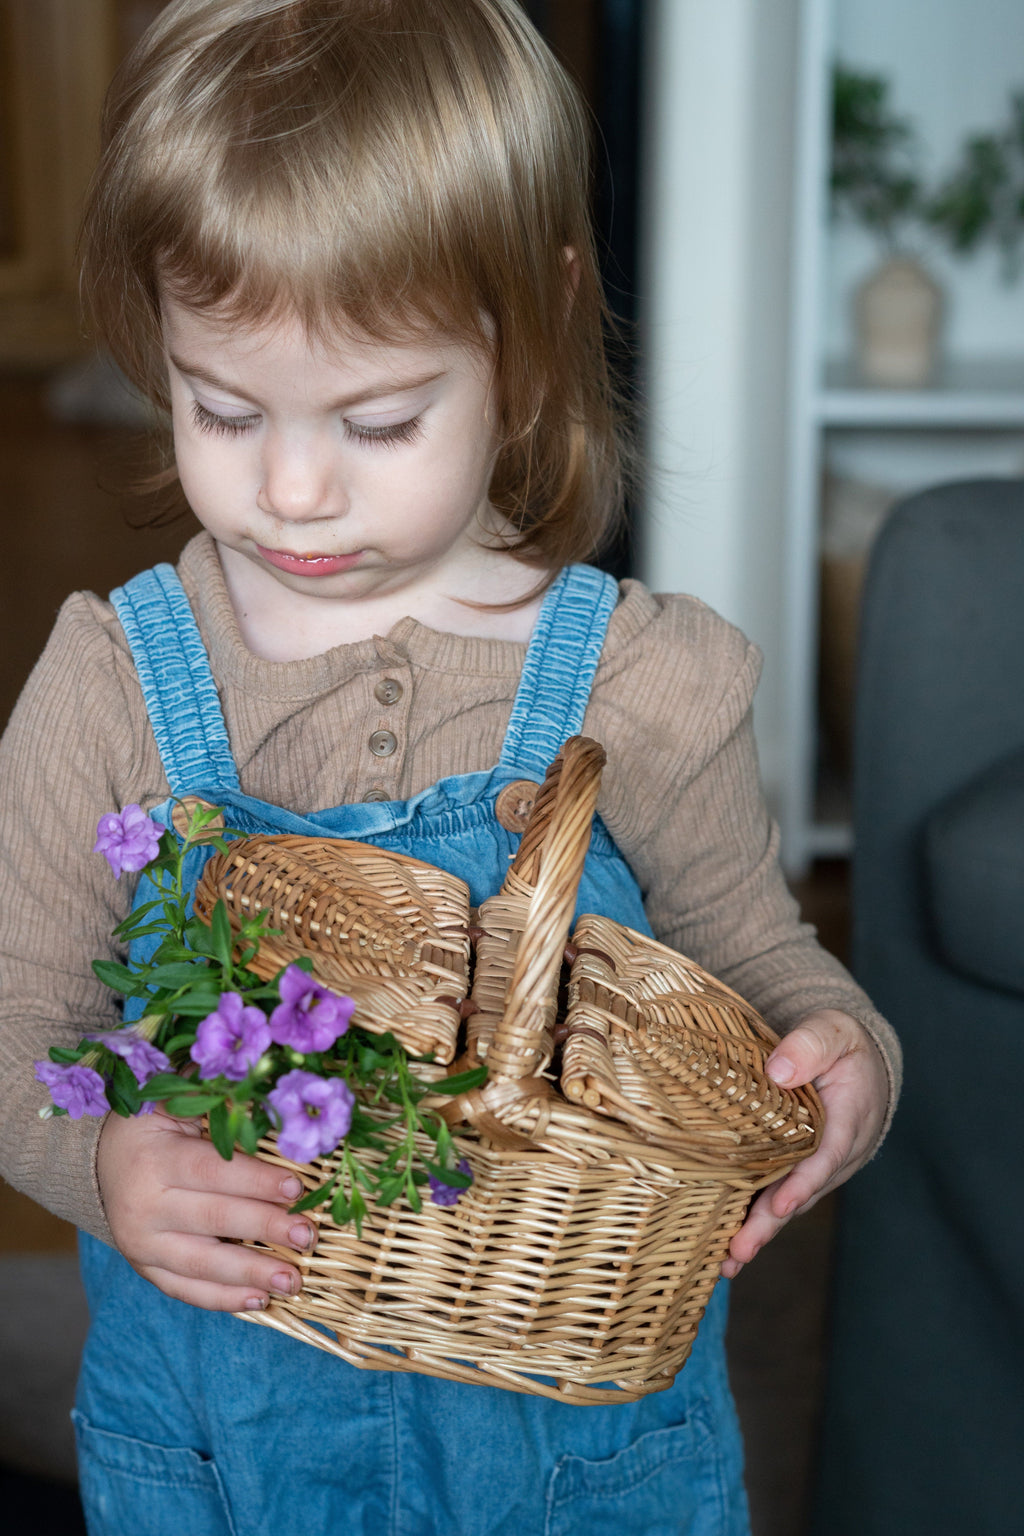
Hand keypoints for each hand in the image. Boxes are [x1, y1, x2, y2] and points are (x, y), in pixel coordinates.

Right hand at [97, 1106, 315, 1310]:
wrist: (105, 1161)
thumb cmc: (155, 1125)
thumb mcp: (176, 1102)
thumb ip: (217, 1100)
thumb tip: (268, 1092)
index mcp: (155, 1159)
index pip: (212, 1172)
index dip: (255, 1181)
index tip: (297, 1188)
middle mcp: (143, 1207)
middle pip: (212, 1219)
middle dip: (264, 1228)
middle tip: (306, 1235)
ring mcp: (141, 1244)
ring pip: (201, 1264)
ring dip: (251, 1274)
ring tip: (293, 1280)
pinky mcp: (145, 1268)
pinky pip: (186, 1290)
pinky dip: (223, 1299)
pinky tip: (261, 1300)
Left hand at [720, 1009, 888, 1278]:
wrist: (851, 1058)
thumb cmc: (840, 1044)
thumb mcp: (832, 1031)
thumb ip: (809, 1046)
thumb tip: (777, 1072)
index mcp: (846, 1120)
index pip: (825, 1156)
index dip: (802, 1182)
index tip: (779, 1204)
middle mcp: (833, 1153)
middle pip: (801, 1192)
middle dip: (770, 1224)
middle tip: (740, 1250)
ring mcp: (814, 1166)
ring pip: (785, 1203)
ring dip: (758, 1232)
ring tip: (727, 1262)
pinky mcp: (794, 1168)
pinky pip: (773, 1195)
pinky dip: (751, 1219)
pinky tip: (723, 1246)